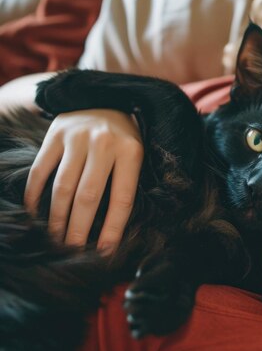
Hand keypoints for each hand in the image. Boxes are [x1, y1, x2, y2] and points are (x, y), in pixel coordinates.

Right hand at [24, 109, 143, 254]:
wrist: (104, 98)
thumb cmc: (124, 138)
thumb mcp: (137, 156)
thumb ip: (127, 184)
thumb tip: (115, 230)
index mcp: (131, 152)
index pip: (122, 199)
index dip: (112, 229)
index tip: (104, 252)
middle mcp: (104, 143)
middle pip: (88, 197)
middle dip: (78, 229)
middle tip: (72, 251)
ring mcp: (77, 137)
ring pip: (62, 187)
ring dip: (57, 218)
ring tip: (56, 238)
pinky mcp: (55, 133)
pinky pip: (40, 170)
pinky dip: (35, 195)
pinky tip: (36, 213)